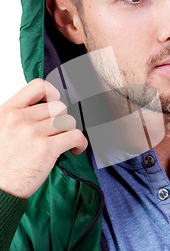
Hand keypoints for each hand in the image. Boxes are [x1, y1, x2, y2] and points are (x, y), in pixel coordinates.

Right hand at [0, 78, 87, 198]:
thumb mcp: (0, 130)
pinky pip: (75, 136)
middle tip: (58, 133)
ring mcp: (33, 133)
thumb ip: (17, 118)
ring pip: (68, 121)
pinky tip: (75, 149)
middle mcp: (20, 119)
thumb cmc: (0, 164)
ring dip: (70, 132)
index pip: (37, 86)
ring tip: (65, 143)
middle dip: (62, 120)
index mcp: (8, 112)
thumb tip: (42, 112)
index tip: (53, 104)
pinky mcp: (46, 149)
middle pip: (58, 107)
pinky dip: (80, 142)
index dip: (52, 93)